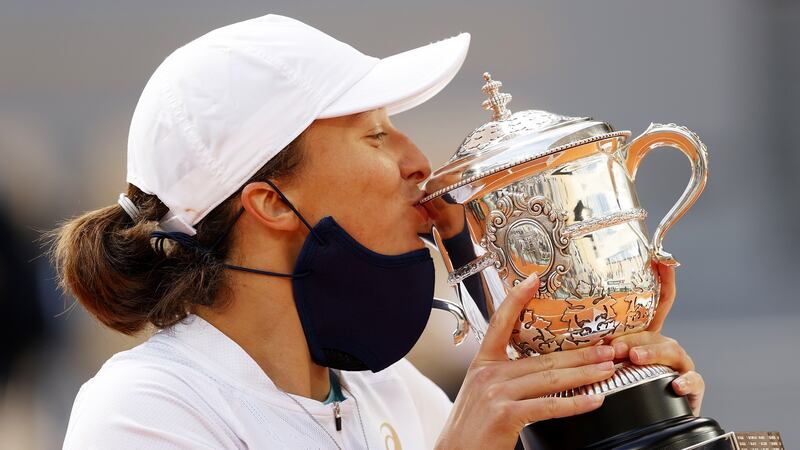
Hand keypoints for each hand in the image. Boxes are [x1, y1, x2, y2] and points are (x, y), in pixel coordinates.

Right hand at [436, 274, 617, 449]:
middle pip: (543, 357)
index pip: (500, 323)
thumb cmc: (471, 429)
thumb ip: (503, 377)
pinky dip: (576, 403)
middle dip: (580, 353)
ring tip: (607, 369)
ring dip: (585, 373)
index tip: (533, 280)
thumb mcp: (480, 393)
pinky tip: (593, 400)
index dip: (516, 299)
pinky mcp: (506, 414)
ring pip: (551, 379)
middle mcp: (489, 373)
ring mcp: (497, 393)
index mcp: (483, 364)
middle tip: (606, 347)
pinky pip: (549, 406)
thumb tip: (535, 370)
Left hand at [608, 261, 704, 415]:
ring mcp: (679, 367)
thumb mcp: (605, 360)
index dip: (663, 280)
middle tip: (615, 346)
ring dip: (653, 353)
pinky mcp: (689, 389)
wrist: (640, 421)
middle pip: (658, 331)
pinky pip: (694, 381)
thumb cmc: (618, 385)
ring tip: (635, 358)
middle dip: (637, 336)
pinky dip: (686, 382)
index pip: (657, 304)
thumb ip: (595, 342)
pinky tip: (674, 385)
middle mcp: (665, 347)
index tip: (661, 259)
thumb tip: (569, 326)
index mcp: (646, 336)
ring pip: (673, 352)